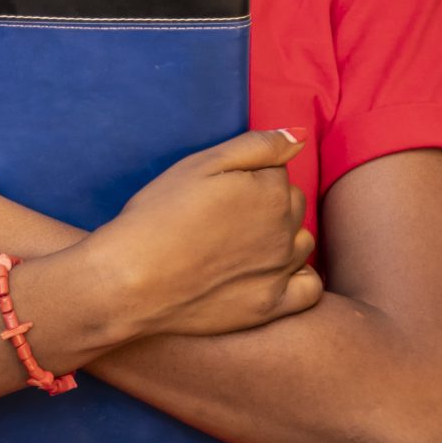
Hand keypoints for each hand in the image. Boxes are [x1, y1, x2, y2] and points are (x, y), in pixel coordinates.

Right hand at [83, 128, 321, 340]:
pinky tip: (272, 273)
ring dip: (282, 237)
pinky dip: (299, 277)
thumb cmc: (159, 215)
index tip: (218, 190)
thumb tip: (299, 137)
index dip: (247, 176)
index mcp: (271, 191)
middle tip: (223, 215)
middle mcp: (286, 231)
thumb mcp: (200, 165)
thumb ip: (256, 147)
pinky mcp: (271, 306)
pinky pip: (309, 288)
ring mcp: (281, 271)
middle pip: (293, 205)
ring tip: (240, 243)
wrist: (132, 279)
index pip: (277, 172)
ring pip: (301, 242)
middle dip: (268, 204)